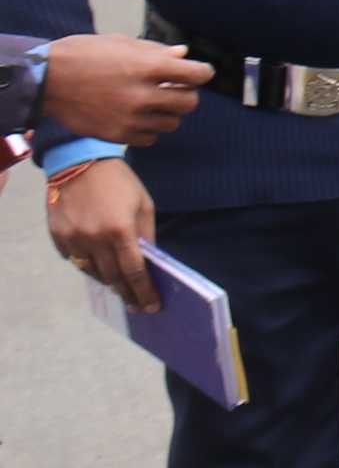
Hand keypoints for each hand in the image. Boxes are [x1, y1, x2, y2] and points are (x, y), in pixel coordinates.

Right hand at [39, 33, 209, 144]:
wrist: (46, 80)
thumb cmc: (84, 55)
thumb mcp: (120, 43)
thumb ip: (156, 51)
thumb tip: (184, 54)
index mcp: (147, 67)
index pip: (196, 74)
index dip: (202, 72)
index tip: (199, 72)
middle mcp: (143, 95)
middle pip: (189, 102)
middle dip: (185, 93)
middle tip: (173, 88)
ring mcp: (131, 117)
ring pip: (172, 122)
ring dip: (167, 112)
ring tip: (151, 102)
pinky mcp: (118, 134)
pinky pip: (151, 137)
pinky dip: (149, 129)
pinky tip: (137, 116)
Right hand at [47, 155, 158, 312]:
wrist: (80, 161)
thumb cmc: (119, 182)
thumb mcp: (143, 206)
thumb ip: (147, 236)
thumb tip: (150, 263)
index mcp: (120, 230)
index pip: (135, 271)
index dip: (144, 291)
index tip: (152, 306)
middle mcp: (94, 238)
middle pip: (113, 277)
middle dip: (128, 293)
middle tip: (137, 305)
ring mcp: (73, 237)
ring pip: (92, 272)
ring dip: (108, 282)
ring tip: (121, 289)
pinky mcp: (58, 235)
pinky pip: (75, 260)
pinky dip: (88, 267)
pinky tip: (100, 270)